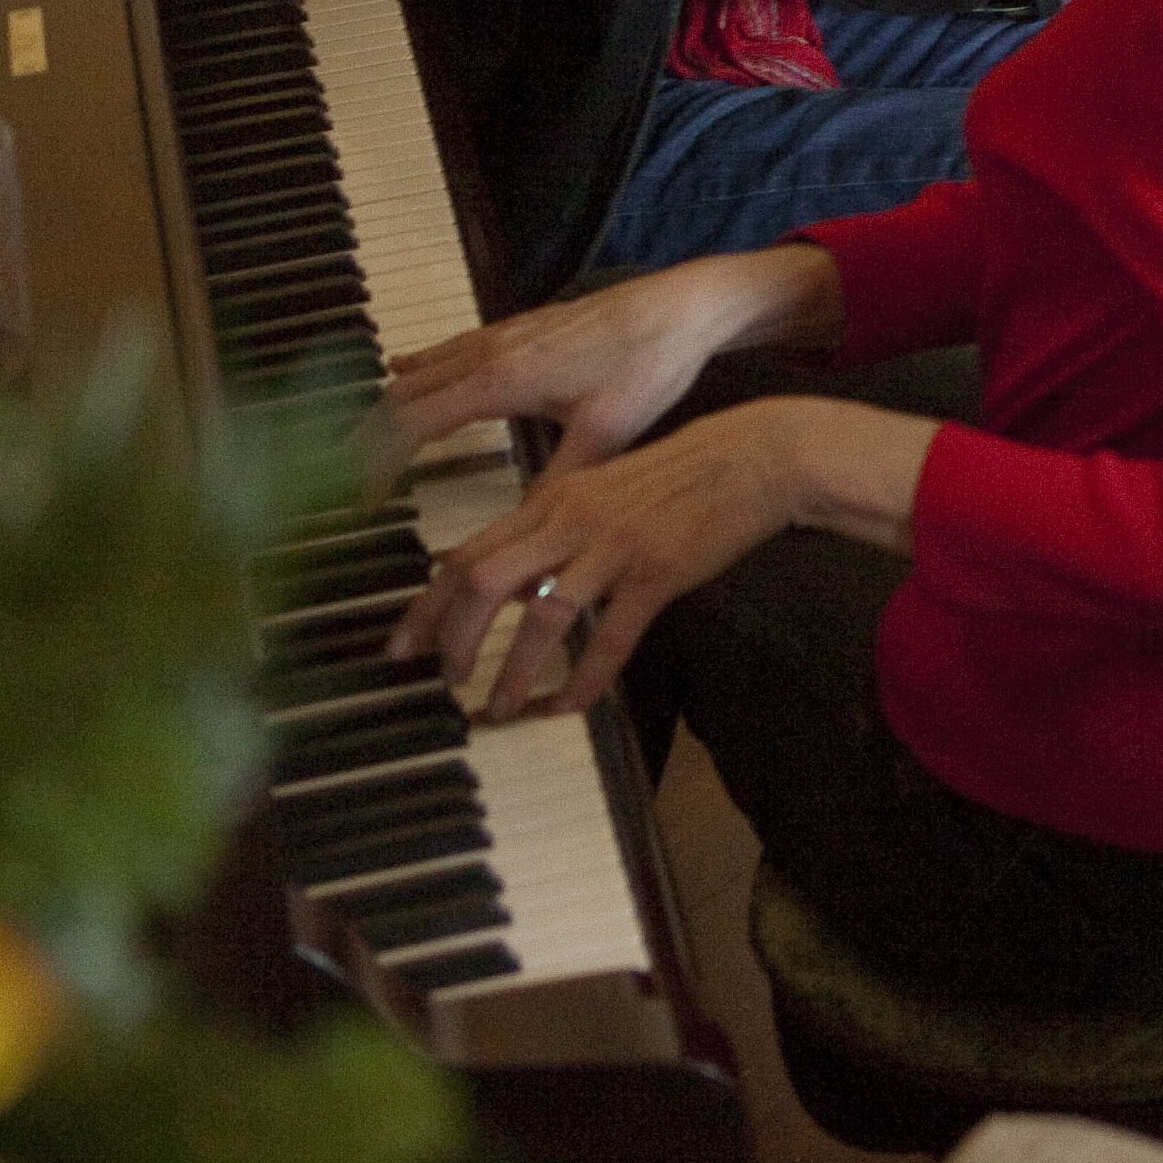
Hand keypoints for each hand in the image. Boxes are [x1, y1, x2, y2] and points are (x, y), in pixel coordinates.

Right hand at [386, 243, 836, 472]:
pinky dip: (417, 368)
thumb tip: (523, 534)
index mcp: (498, 379)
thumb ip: (556, 484)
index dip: (373, 466)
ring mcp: (502, 333)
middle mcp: (488, 350)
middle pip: (398, 396)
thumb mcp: (605, 436)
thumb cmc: (651, 364)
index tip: (361, 504)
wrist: (686, 306)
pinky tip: (406, 371)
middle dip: (364, 440)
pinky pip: (449, 348)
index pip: (406, 425)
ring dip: (387, 404)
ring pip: (420, 369)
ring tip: (363, 442)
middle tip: (348, 483)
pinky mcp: (522, 325)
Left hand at [388, 397, 921, 723]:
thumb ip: (558, 525)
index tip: (404, 644)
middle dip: (452, 638)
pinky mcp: (658, 571)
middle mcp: (572, 520)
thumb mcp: (608, 487)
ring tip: (498, 708)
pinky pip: (609, 636)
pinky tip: (569, 706)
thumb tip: (518, 572)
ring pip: (541, 615)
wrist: (757, 454)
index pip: (467, 553)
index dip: (426, 604)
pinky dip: (584, 678)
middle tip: (443, 681)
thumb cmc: (686, 471)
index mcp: (554, 499)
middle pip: (483, 580)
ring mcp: (614, 546)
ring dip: (511, 670)